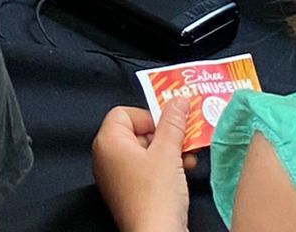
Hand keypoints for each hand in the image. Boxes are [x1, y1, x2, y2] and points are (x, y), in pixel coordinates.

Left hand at [92, 101, 190, 231]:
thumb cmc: (156, 195)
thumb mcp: (168, 152)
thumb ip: (173, 123)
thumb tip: (178, 99)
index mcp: (107, 141)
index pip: (124, 113)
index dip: (149, 116)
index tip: (170, 124)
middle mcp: (106, 157)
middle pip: (136, 132)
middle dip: (164, 135)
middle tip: (185, 138)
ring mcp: (116, 177)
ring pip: (144, 153)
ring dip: (169, 152)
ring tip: (189, 156)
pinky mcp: (129, 194)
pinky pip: (146, 171)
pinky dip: (164, 168)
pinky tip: (185, 171)